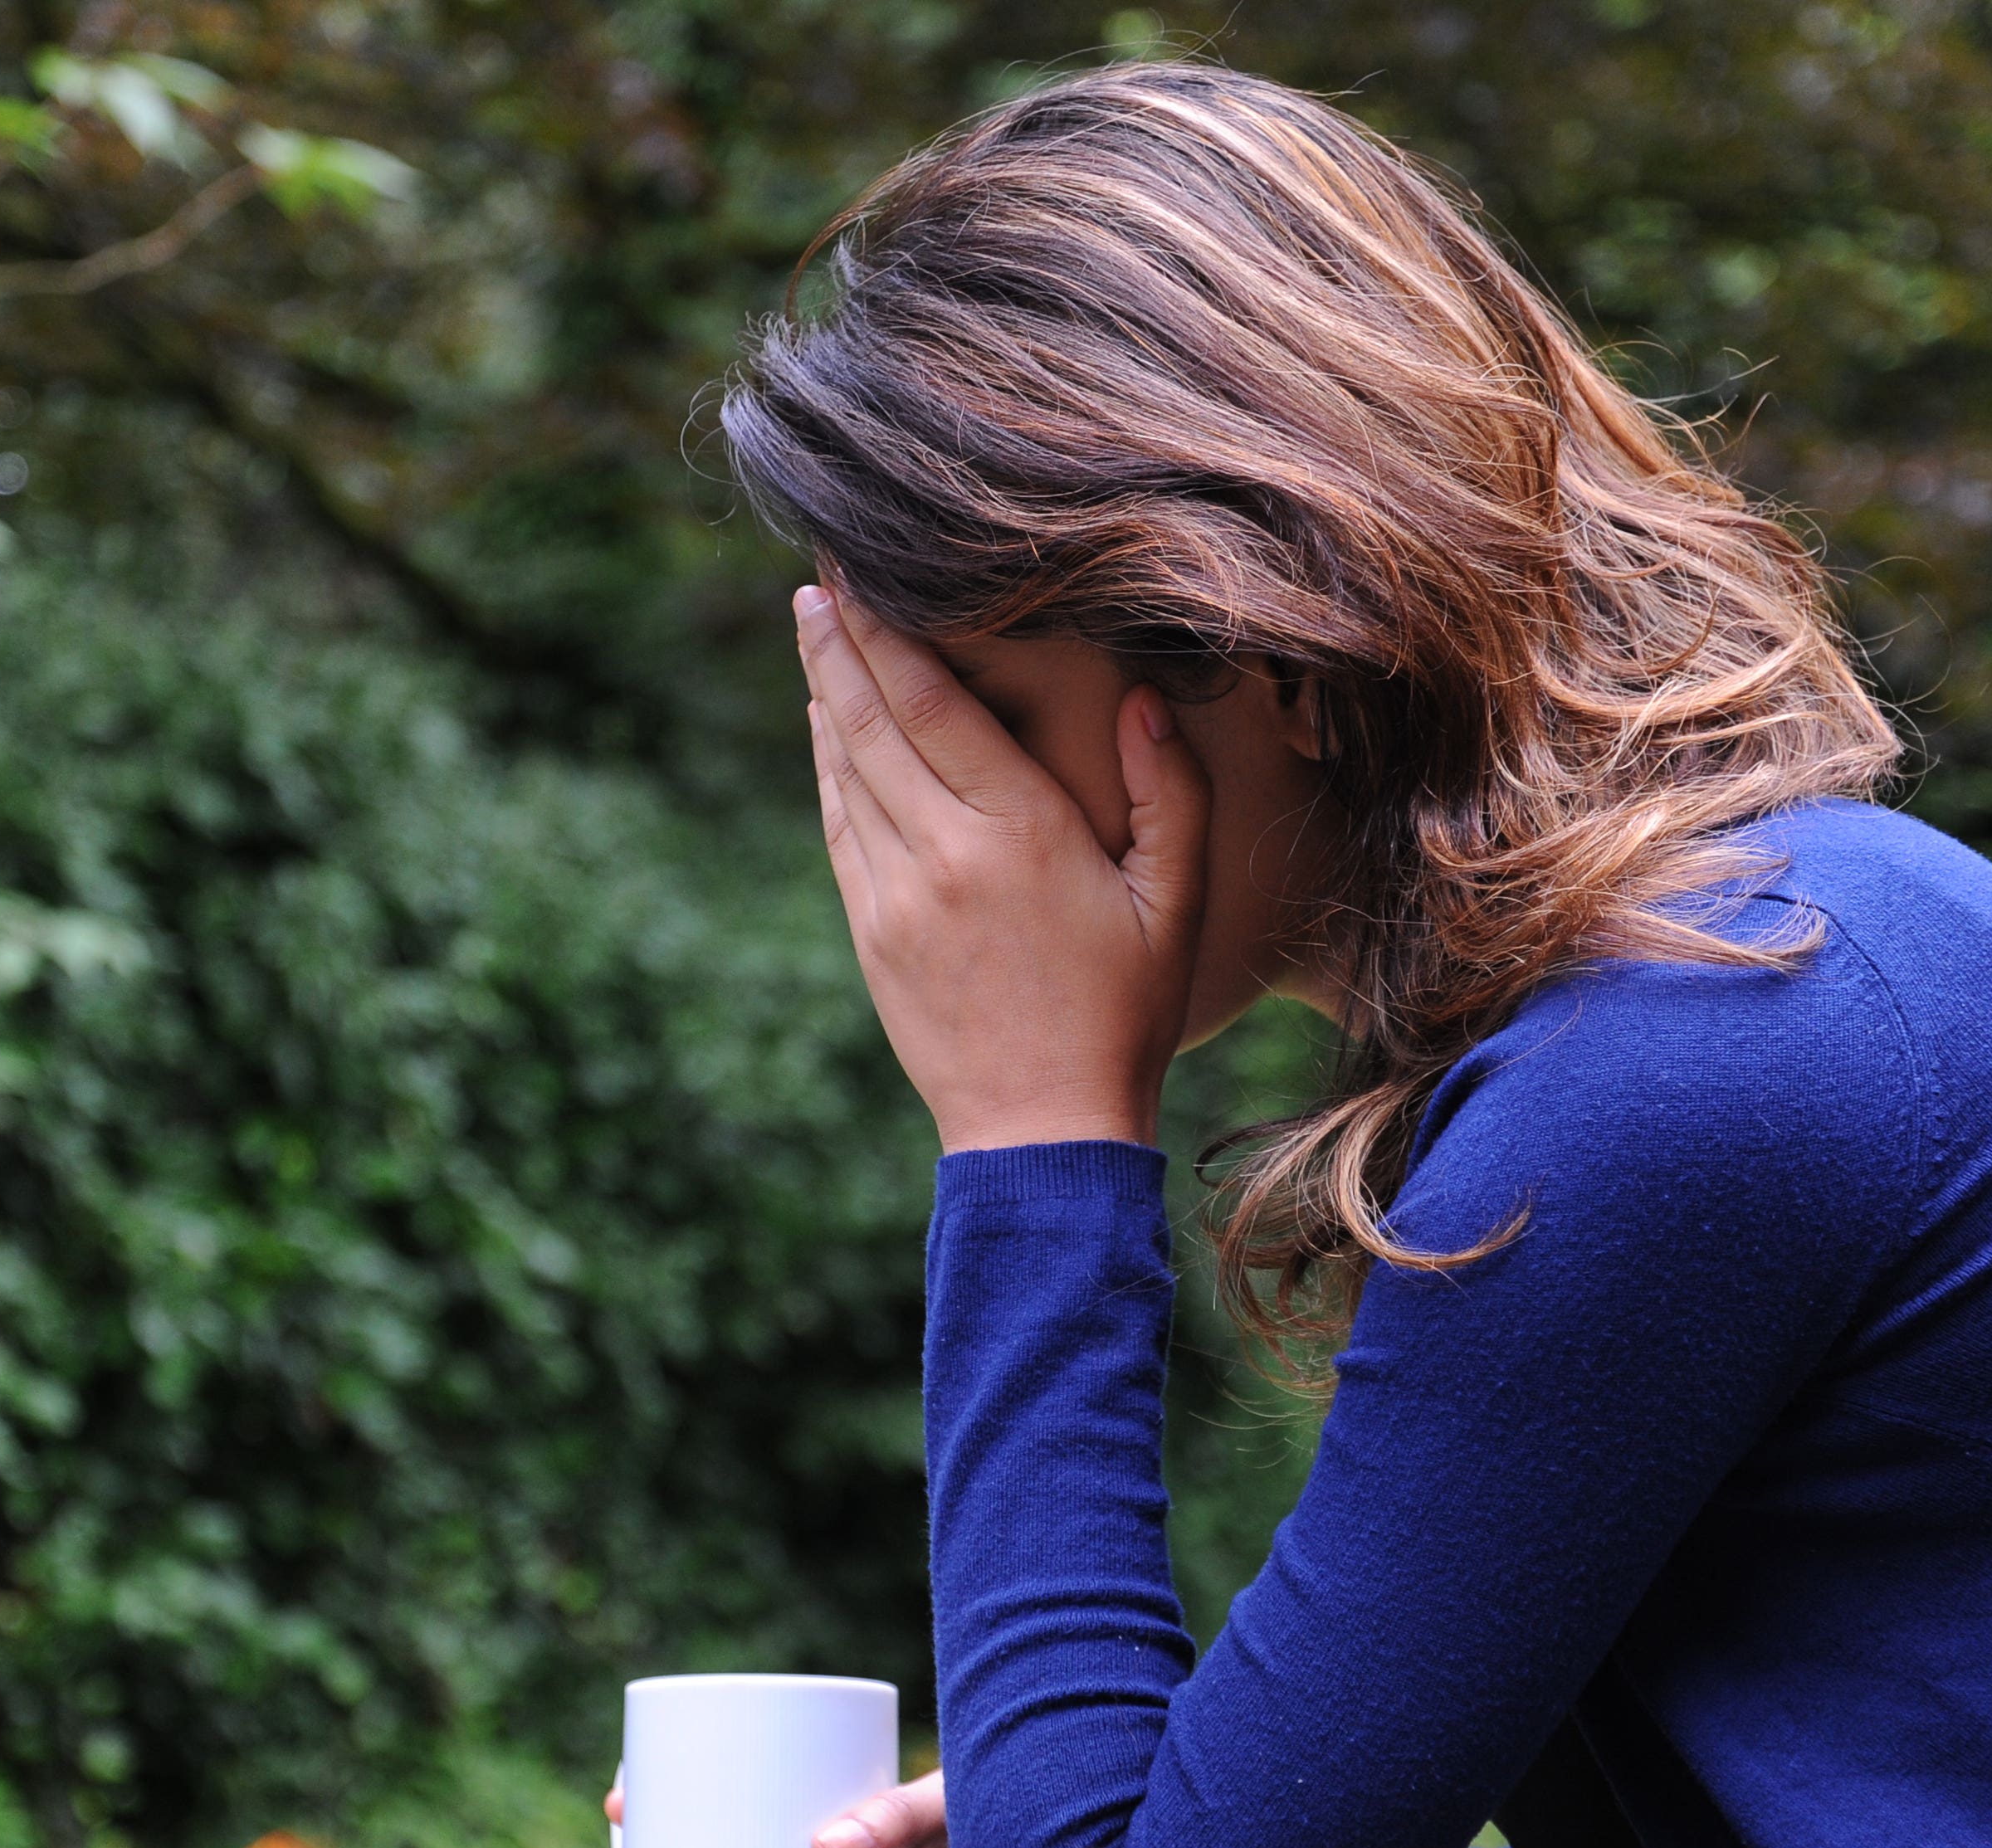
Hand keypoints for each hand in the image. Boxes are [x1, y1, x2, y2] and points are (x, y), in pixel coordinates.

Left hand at [795, 587, 1209, 1153]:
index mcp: (1019, 832)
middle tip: (816, 578)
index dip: (888, 632)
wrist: (1042, 1129)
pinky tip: (828, 729)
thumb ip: (1170, 792)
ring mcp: (894, 895)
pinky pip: (840, 827)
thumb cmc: (1126, 1013)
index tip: (858, 574)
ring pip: (844, 769)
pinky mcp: (871, 933)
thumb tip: (1143, 699)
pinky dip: (828, 767)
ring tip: (815, 632)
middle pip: (871, 720)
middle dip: (839, 642)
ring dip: (826, 694)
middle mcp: (943, 852)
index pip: (933, 702)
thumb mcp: (1176, 902)